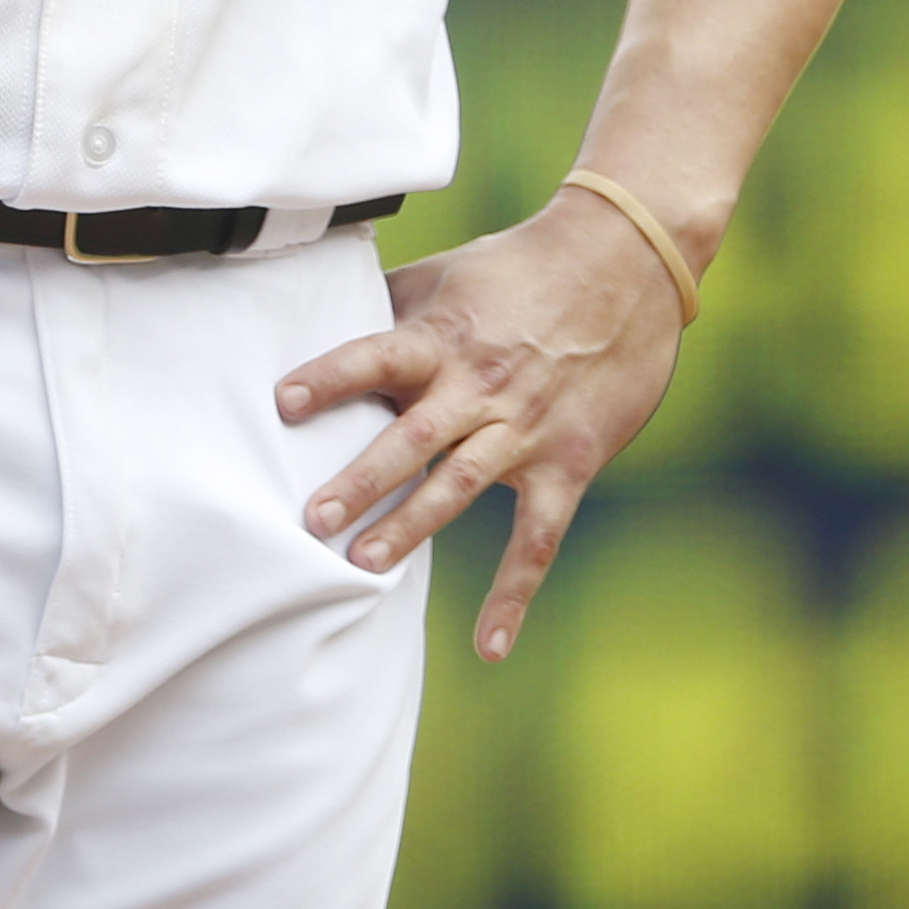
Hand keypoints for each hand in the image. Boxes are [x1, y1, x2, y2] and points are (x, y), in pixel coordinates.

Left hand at [275, 190, 689, 661]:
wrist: (625, 262)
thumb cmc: (520, 266)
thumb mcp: (448, 275)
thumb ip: (390, 304)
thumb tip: (319, 309)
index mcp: (445, 338)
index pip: (378, 356)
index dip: (332, 376)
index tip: (284, 401)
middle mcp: (481, 386)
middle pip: (413, 437)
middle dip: (362, 479)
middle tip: (312, 517)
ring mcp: (526, 429)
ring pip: (460, 487)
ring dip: (411, 527)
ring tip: (360, 563)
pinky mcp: (568, 462)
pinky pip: (537, 538)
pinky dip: (514, 593)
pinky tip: (488, 646)